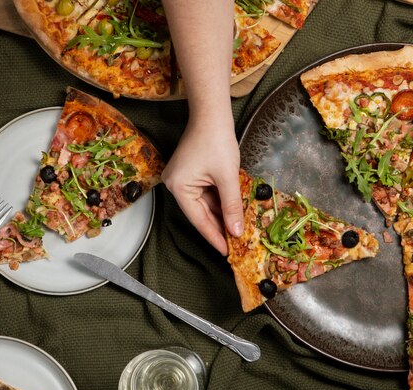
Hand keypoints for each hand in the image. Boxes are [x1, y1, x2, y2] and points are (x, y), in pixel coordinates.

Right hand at [162, 118, 243, 255]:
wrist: (212, 114)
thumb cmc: (217, 141)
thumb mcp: (228, 177)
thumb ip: (232, 206)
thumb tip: (237, 231)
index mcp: (179, 187)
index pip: (199, 220)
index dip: (214, 237)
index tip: (227, 252)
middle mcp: (175, 185)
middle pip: (200, 214)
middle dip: (219, 227)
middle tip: (235, 245)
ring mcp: (182, 179)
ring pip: (204, 205)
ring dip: (220, 215)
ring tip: (236, 231)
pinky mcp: (190, 174)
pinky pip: (205, 194)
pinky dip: (218, 202)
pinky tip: (231, 212)